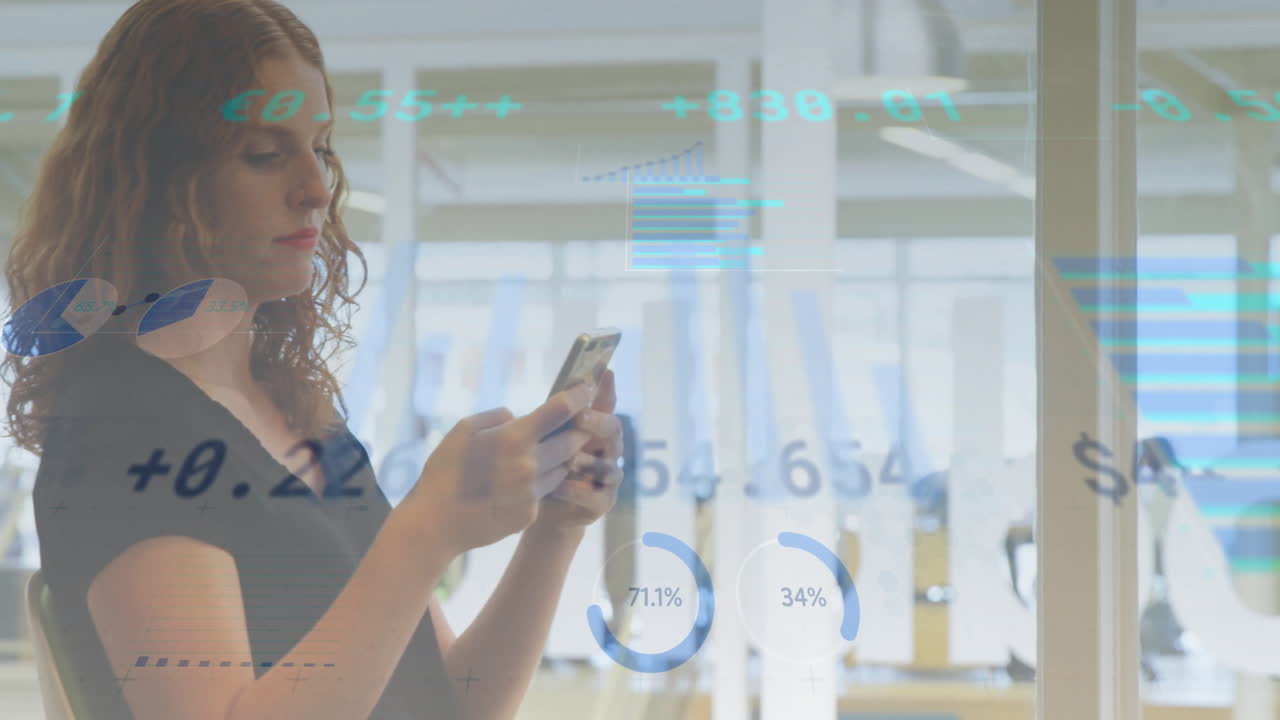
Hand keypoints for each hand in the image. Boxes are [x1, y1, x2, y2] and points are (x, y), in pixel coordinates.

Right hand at [400, 382, 596, 555]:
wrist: (434, 524)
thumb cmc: (444, 472)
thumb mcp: (462, 430)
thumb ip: (496, 418)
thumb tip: (517, 418)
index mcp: (514, 439)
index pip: (561, 410)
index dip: (579, 396)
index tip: (588, 388)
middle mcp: (530, 466)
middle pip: (573, 441)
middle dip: (578, 430)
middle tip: (577, 423)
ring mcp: (532, 493)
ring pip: (562, 469)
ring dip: (559, 459)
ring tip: (541, 455)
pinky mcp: (530, 514)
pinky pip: (544, 492)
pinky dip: (539, 484)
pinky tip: (517, 485)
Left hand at [533, 369, 622, 532]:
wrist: (543, 507)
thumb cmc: (546, 463)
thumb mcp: (548, 434)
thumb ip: (559, 411)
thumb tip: (569, 378)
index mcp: (597, 429)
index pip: (607, 404)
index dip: (607, 388)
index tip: (604, 371)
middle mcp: (608, 450)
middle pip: (614, 430)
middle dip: (597, 422)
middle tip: (579, 417)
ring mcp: (609, 477)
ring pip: (608, 465)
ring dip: (587, 460)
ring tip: (567, 460)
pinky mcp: (603, 502)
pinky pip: (594, 495)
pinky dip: (575, 490)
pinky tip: (557, 486)